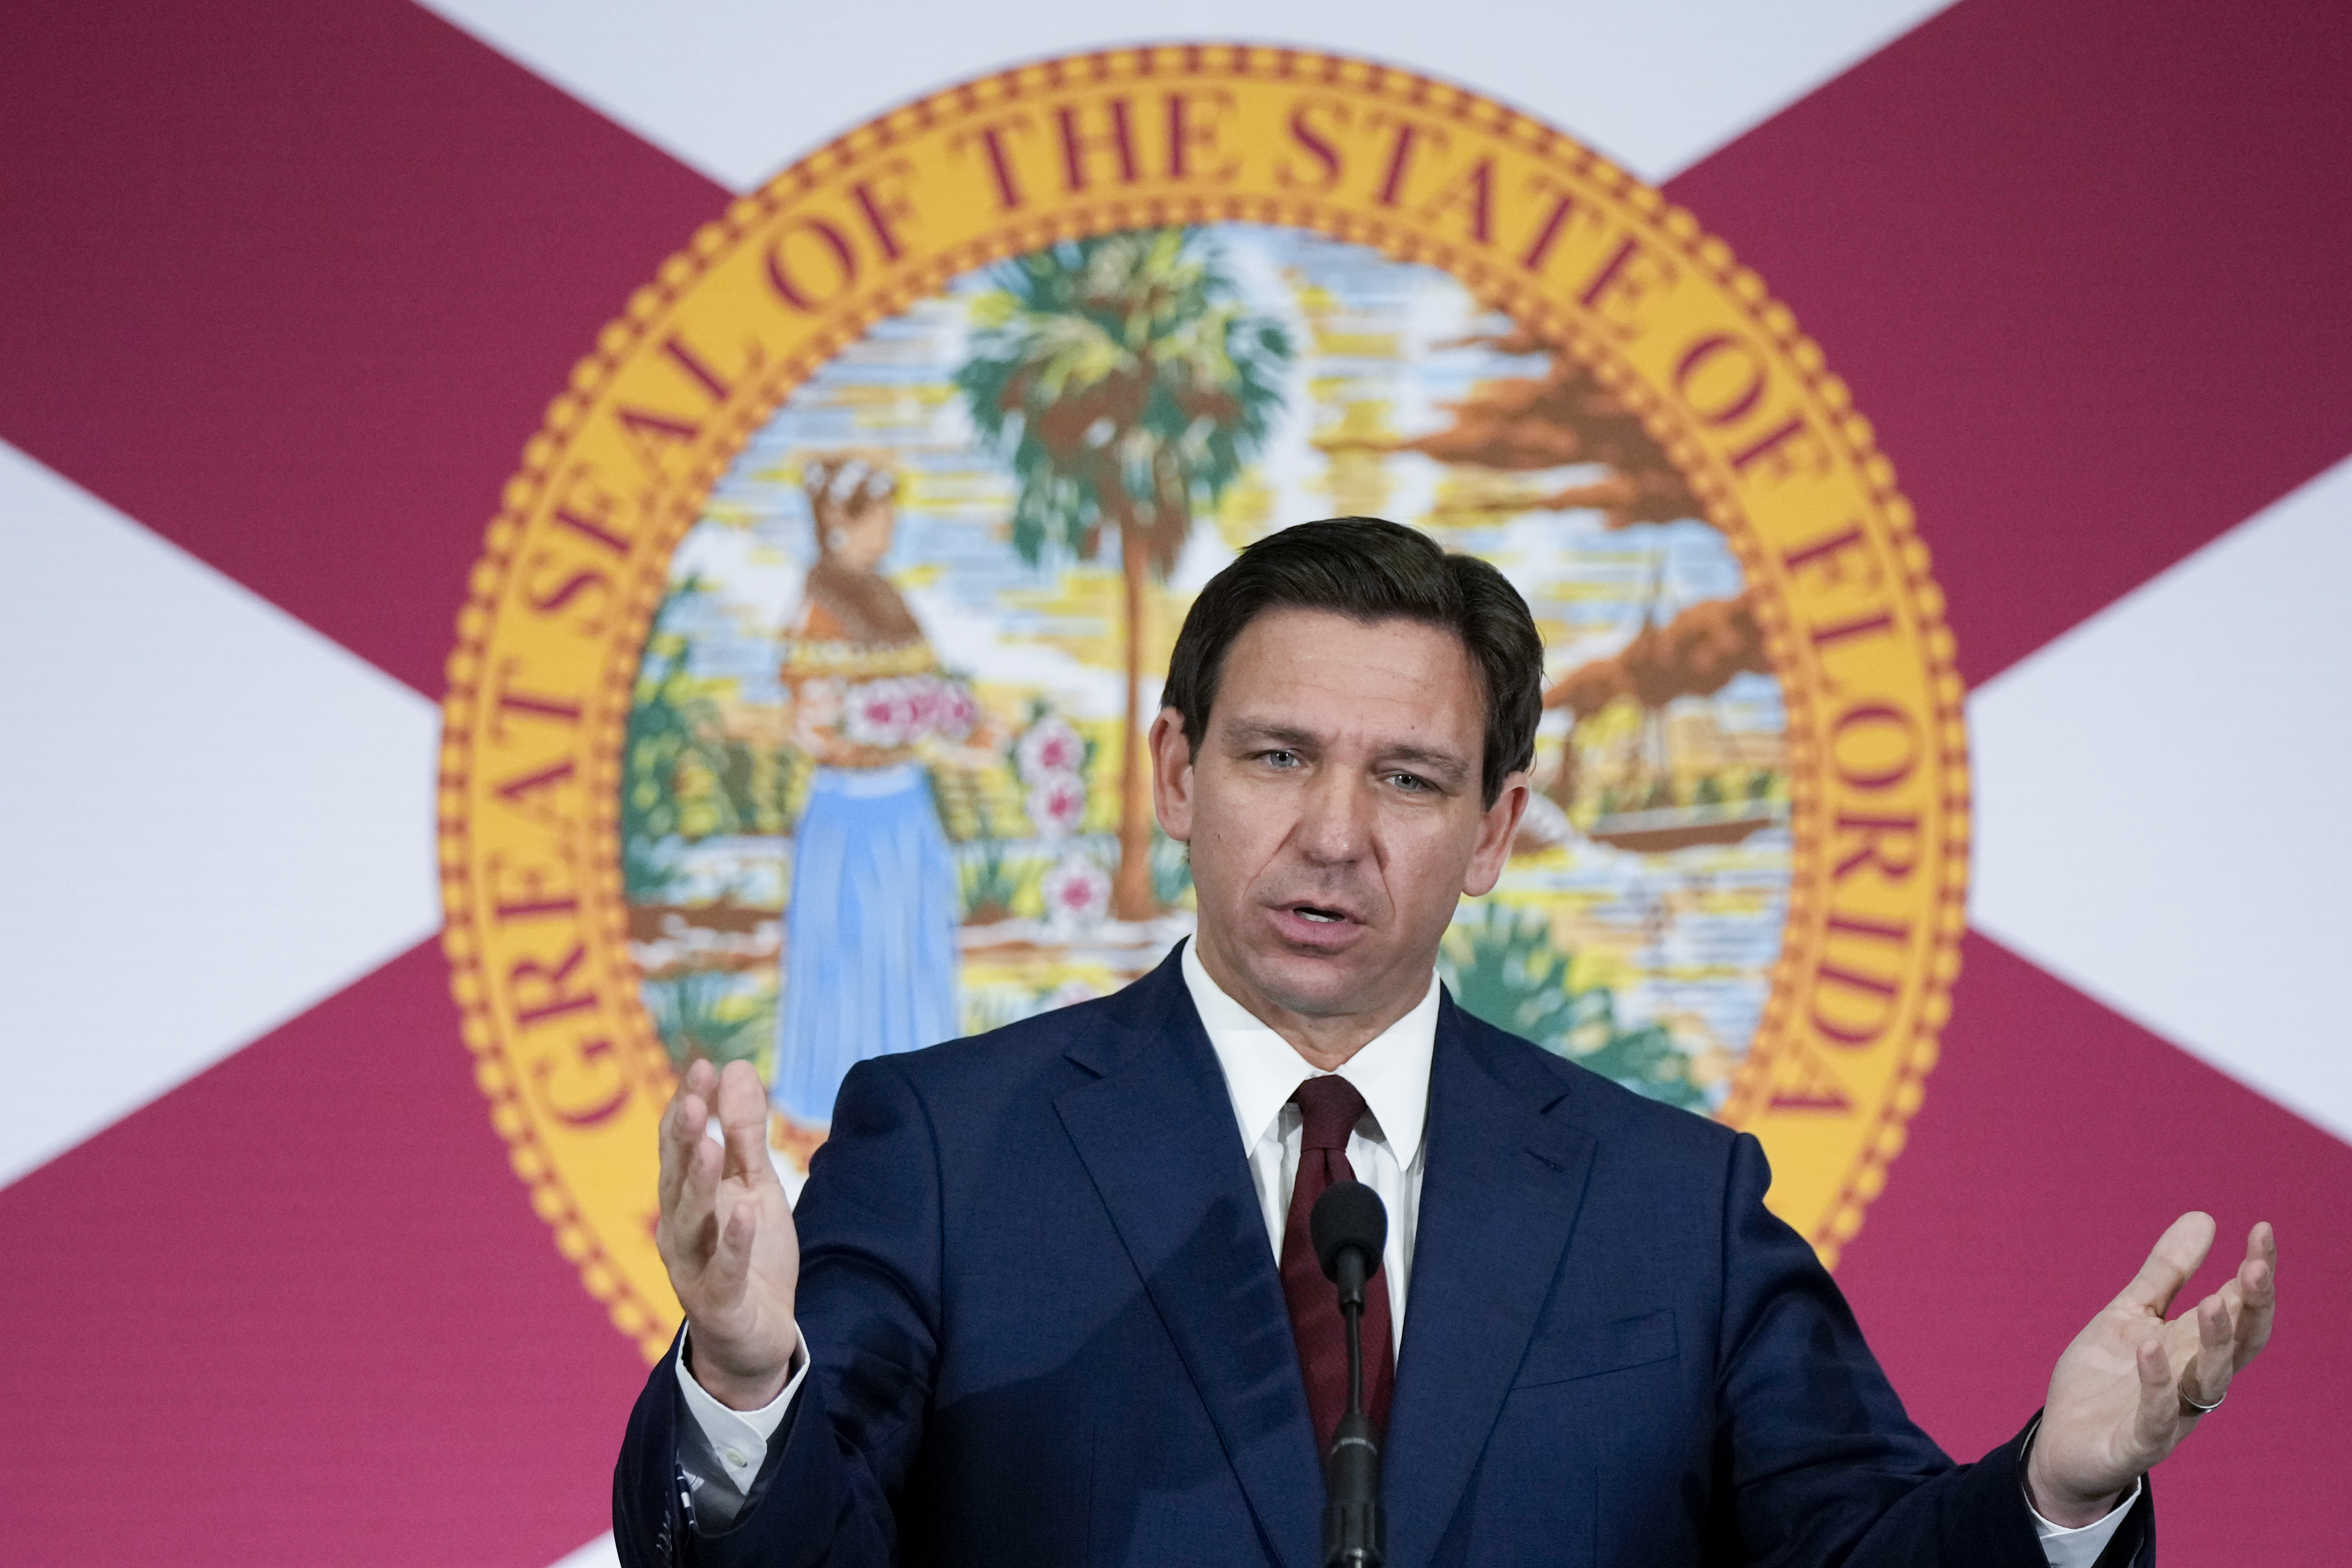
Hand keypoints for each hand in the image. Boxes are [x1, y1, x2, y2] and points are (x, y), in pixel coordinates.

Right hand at [656, 1058, 802, 1408]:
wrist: (756, 1338)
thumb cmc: (750, 1255)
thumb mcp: (755, 1186)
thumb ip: (745, 1134)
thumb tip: (736, 1067)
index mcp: (686, 1197)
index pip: (679, 1144)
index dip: (688, 1105)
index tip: (703, 1065)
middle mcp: (678, 1229)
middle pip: (675, 1176)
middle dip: (683, 1136)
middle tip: (696, 1097)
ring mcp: (692, 1267)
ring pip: (689, 1220)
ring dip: (697, 1182)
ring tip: (708, 1143)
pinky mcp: (718, 1302)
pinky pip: (723, 1269)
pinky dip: (733, 1241)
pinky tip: (745, 1211)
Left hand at [2028, 1213, 2276, 1524]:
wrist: (2062, 1444)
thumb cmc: (2103, 1379)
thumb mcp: (2129, 1313)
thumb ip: (2166, 1274)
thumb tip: (2205, 1217)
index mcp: (2195, 1348)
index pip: (2240, 1308)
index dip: (2256, 1273)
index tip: (2262, 1229)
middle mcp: (2194, 1381)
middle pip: (2240, 1345)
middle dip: (2253, 1308)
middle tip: (2255, 1267)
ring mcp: (2173, 1414)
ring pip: (2210, 1381)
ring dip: (2215, 1342)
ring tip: (2213, 1301)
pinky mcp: (2139, 1444)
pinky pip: (2158, 1416)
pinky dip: (2157, 1383)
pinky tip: (2150, 1347)